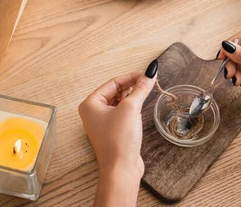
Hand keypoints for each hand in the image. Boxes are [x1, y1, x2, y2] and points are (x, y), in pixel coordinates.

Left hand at [78, 60, 157, 205]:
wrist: (121, 169)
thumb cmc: (119, 140)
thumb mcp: (131, 108)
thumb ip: (141, 88)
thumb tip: (150, 71)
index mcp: (90, 104)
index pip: (113, 83)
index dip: (131, 76)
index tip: (147, 73)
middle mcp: (93, 112)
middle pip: (116, 91)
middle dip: (132, 85)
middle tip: (149, 81)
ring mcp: (103, 122)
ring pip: (120, 101)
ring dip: (133, 95)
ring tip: (147, 90)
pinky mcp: (113, 131)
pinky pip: (122, 112)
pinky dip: (132, 106)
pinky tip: (141, 104)